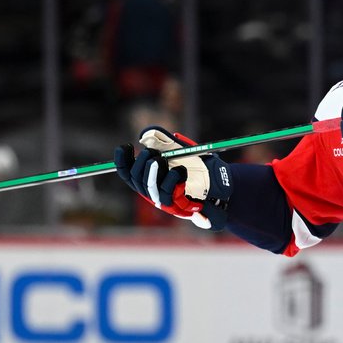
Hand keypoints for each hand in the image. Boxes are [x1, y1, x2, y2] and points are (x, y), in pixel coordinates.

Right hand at [112, 127, 232, 229]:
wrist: (219, 180)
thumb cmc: (197, 165)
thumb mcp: (178, 149)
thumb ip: (163, 141)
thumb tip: (145, 135)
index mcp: (149, 179)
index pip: (127, 173)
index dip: (122, 161)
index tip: (126, 146)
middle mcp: (154, 192)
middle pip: (137, 180)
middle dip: (143, 165)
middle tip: (152, 154)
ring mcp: (166, 201)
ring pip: (152, 189)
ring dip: (156, 173)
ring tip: (163, 161)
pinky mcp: (181, 207)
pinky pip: (171, 195)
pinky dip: (174, 180)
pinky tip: (181, 171)